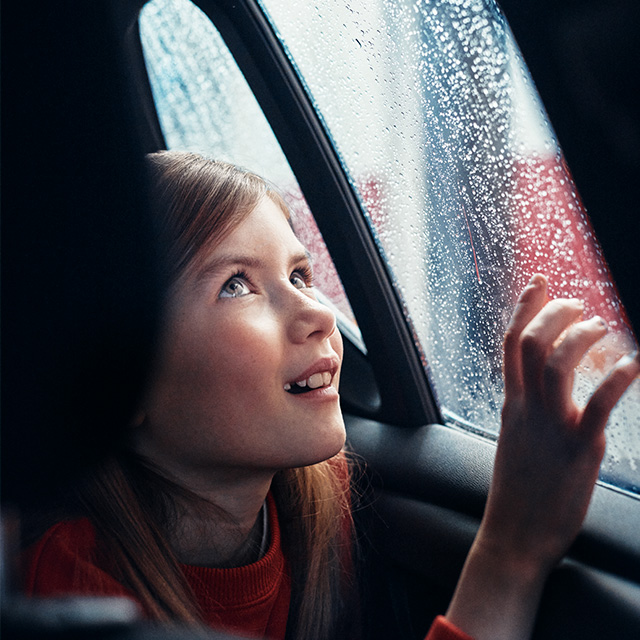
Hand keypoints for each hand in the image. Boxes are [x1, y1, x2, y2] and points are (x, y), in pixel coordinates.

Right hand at [481, 274, 638, 573]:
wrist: (513, 537)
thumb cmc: (518, 493)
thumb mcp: (515, 442)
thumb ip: (526, 413)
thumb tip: (536, 395)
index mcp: (512, 406)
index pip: (510, 345)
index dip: (523, 309)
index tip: (538, 282)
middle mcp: (527, 409)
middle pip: (530, 343)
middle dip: (554, 313)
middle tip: (578, 305)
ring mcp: (551, 427)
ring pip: (555, 364)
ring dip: (580, 336)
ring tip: (600, 327)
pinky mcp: (579, 449)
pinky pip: (597, 406)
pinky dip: (616, 380)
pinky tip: (633, 365)